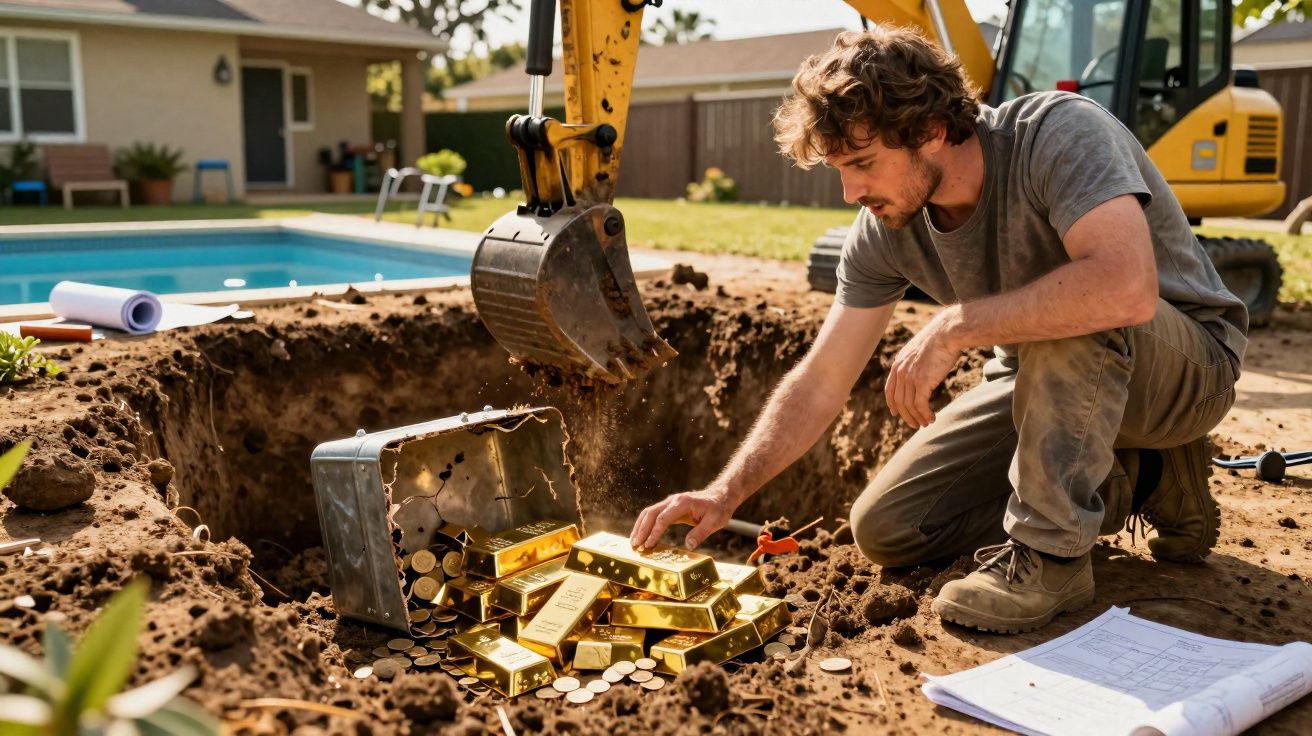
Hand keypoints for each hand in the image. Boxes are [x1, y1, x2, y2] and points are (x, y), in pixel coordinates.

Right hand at [630, 487, 735, 550]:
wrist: (721, 496)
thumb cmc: (718, 509)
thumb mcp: (715, 522)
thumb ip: (701, 533)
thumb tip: (688, 546)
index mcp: (683, 503)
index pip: (663, 518)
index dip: (654, 532)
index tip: (648, 545)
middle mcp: (673, 500)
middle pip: (651, 513)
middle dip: (642, 530)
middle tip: (635, 546)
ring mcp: (670, 502)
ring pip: (649, 512)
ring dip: (640, 526)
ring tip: (634, 542)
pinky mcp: (669, 507)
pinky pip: (653, 514)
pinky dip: (645, 524)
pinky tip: (642, 535)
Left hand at [885, 309, 962, 428]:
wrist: (947, 332)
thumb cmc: (940, 339)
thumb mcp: (921, 350)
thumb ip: (916, 362)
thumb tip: (922, 371)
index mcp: (898, 364)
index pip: (890, 389)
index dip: (892, 403)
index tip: (895, 413)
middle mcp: (900, 371)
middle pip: (899, 401)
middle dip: (906, 415)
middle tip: (915, 424)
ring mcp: (910, 377)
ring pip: (909, 405)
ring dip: (918, 417)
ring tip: (926, 423)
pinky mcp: (922, 382)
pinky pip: (920, 405)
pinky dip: (925, 414)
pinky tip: (932, 418)